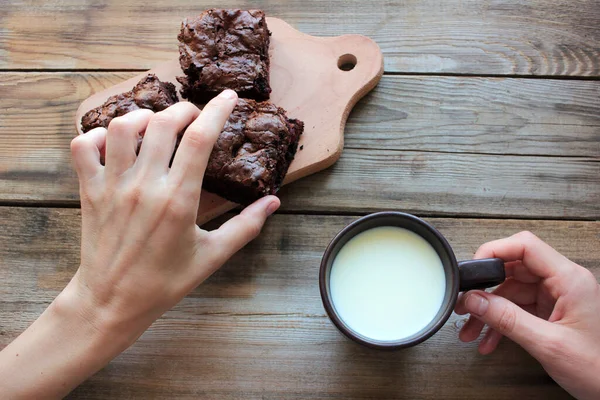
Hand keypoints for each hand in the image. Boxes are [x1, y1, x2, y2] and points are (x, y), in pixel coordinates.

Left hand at [0, 90, 279, 398]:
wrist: (112, 302)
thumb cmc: (165, 282)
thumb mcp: (212, 256)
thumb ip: (245, 226)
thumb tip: (273, 202)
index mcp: (178, 199)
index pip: (199, 138)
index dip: (217, 110)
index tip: (228, 97)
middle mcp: (144, 185)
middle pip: (163, 123)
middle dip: (185, 109)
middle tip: (195, 115)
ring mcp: (113, 185)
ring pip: (122, 126)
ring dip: (144, 116)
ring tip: (158, 125)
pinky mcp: (89, 191)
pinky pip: (83, 147)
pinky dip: (97, 135)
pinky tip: (116, 143)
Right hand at [455, 231, 599, 399]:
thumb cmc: (599, 369)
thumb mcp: (548, 344)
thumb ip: (507, 319)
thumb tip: (474, 300)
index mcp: (570, 280)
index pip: (525, 247)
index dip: (495, 251)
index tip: (472, 268)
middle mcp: (563, 283)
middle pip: (513, 270)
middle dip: (485, 290)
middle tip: (465, 305)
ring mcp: (557, 297)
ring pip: (511, 292)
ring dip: (488, 312)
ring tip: (471, 330)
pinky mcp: (552, 312)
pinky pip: (518, 309)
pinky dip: (500, 323)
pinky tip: (488, 339)